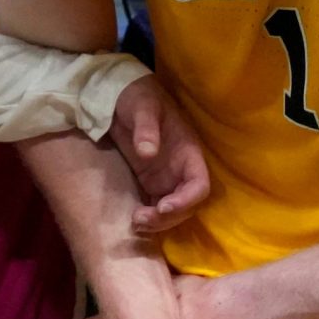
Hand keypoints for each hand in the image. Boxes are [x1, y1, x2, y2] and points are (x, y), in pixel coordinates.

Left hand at [107, 74, 209, 232]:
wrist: (118, 96)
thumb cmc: (137, 96)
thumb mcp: (142, 106)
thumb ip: (146, 128)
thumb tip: (148, 152)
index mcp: (188, 152)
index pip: (199, 184)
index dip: (187, 200)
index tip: (164, 206)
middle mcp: (180, 169)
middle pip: (186, 204)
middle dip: (168, 217)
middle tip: (142, 219)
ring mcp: (165, 178)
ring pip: (171, 210)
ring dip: (158, 221)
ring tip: (135, 222)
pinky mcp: (149, 182)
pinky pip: (154, 206)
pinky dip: (148, 217)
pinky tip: (132, 221)